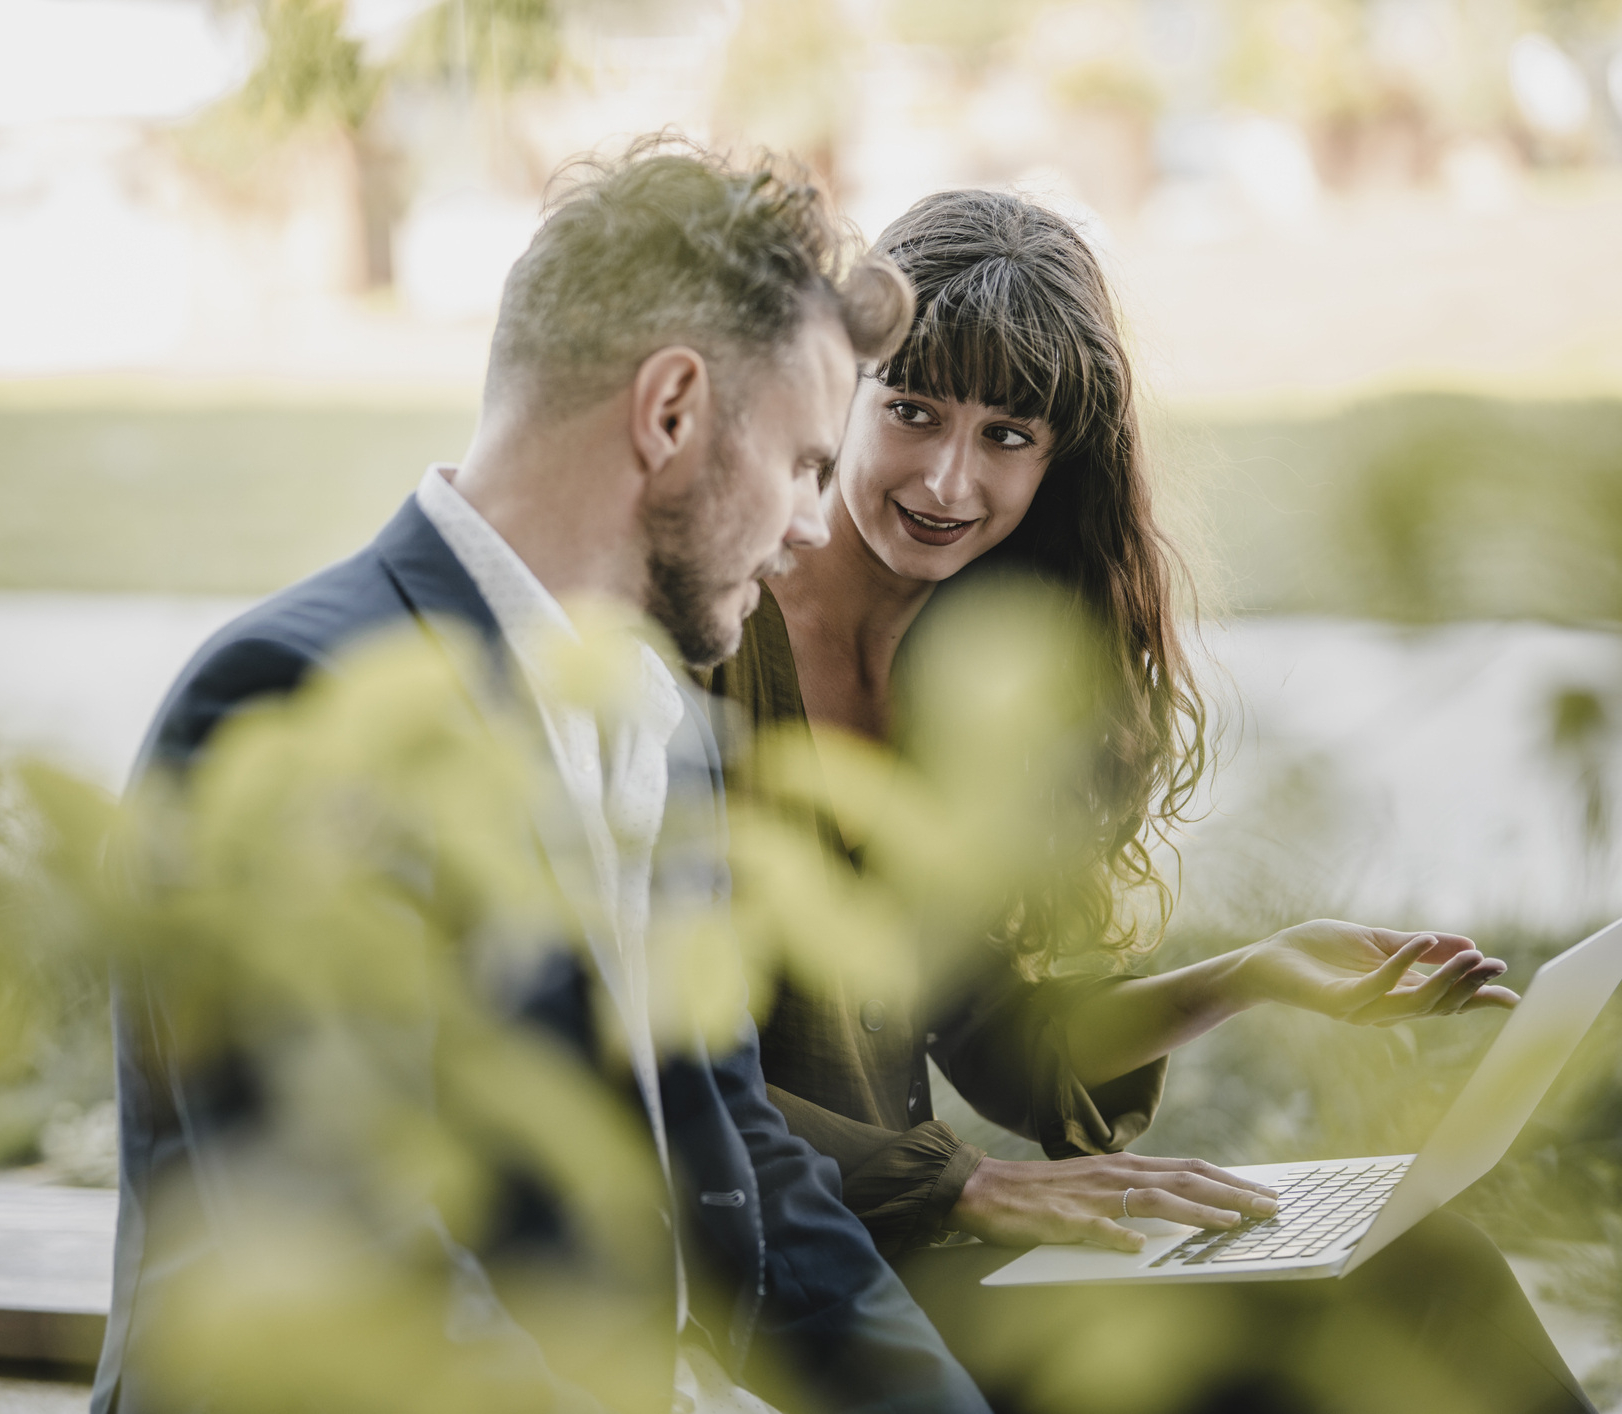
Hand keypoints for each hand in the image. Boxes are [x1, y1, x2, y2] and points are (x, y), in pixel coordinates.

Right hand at [946, 1153, 1279, 1252]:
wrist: (987, 1188)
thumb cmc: (1043, 1191)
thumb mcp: (1095, 1183)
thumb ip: (1133, 1191)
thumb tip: (1177, 1204)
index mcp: (1123, 1167)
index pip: (1188, 1170)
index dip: (1229, 1182)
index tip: (1263, 1194)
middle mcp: (1115, 1174)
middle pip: (1184, 1180)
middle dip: (1232, 1193)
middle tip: (1269, 1207)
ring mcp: (1092, 1196)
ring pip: (1153, 1199)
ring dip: (1196, 1211)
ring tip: (1231, 1224)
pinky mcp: (1064, 1218)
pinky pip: (1096, 1228)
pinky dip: (1119, 1236)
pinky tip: (1138, 1247)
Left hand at [1237, 920, 1518, 1025]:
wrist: (1267, 958)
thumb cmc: (1317, 951)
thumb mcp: (1376, 941)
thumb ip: (1418, 946)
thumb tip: (1468, 944)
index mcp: (1395, 994)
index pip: (1445, 1001)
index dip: (1478, 997)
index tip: (1514, 992)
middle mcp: (1383, 1008)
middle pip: (1438, 1005)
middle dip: (1471, 987)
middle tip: (1498, 966)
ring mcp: (1362, 1008)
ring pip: (1415, 1002)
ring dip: (1446, 979)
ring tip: (1472, 957)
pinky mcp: (1339, 1001)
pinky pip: (1377, 987)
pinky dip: (1402, 965)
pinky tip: (1420, 941)